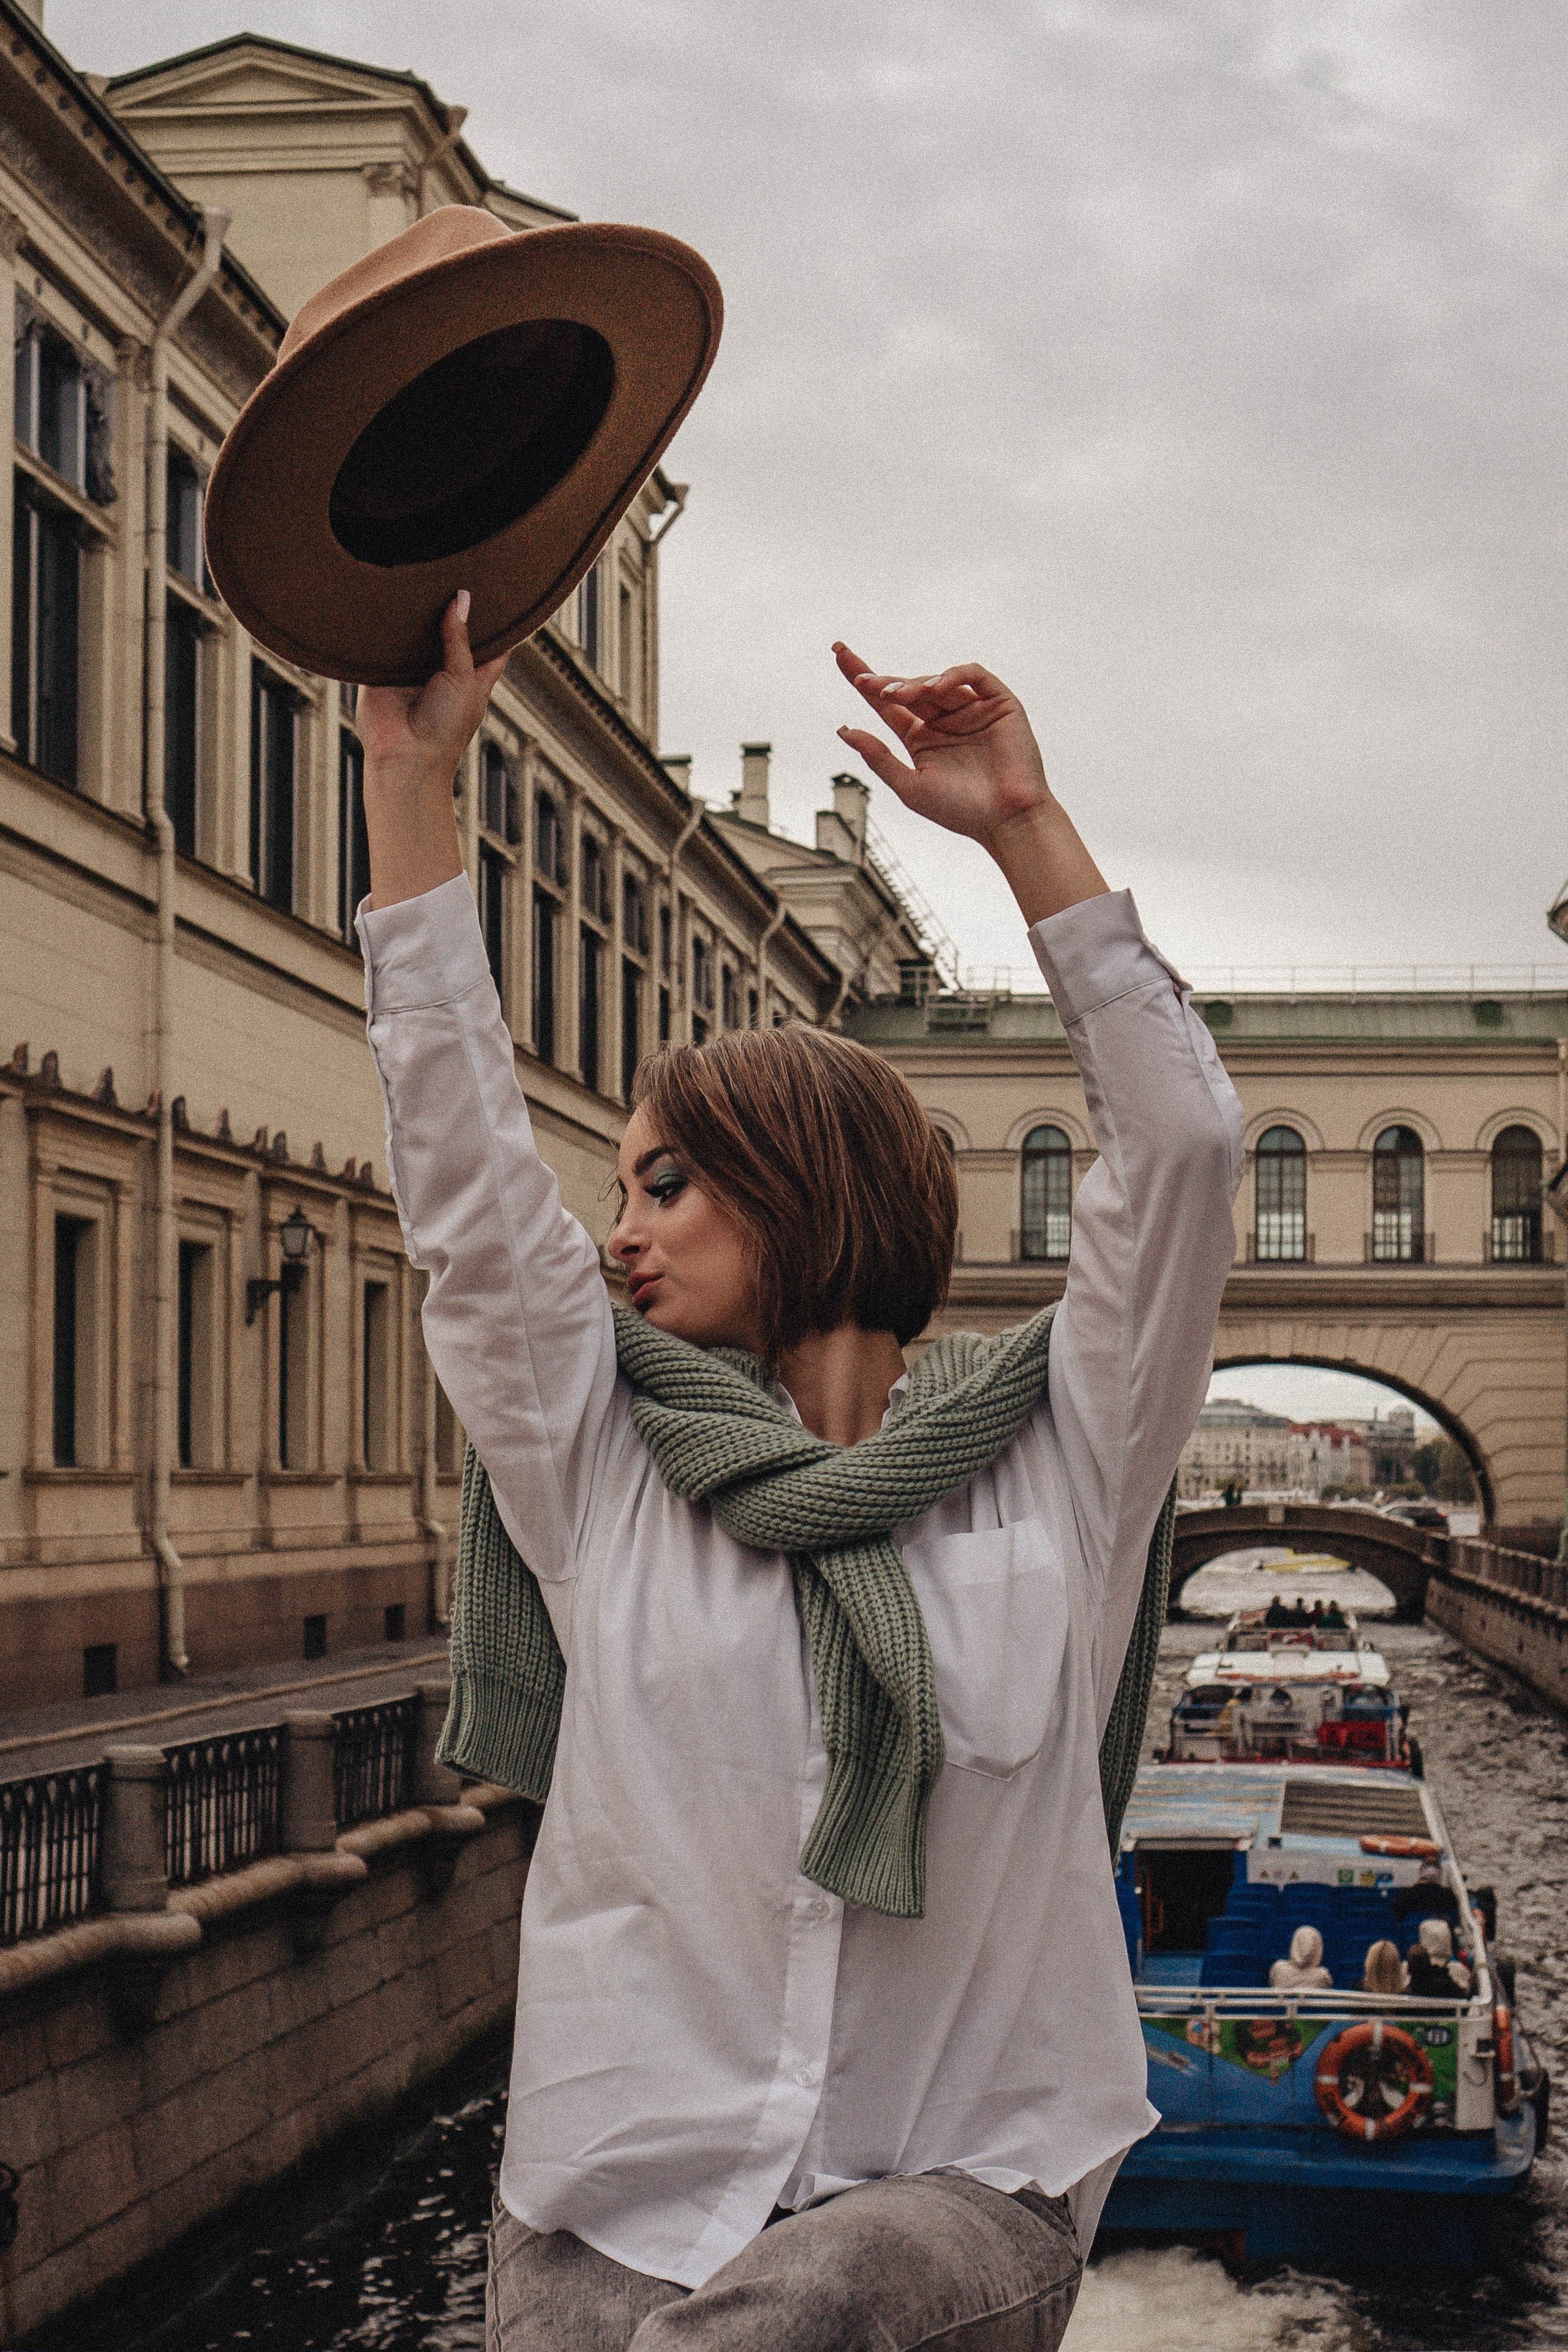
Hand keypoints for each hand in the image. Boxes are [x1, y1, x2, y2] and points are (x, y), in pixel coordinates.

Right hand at [357, 591, 507, 787]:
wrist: (404, 757)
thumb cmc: (444, 729)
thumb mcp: (464, 679)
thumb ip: (460, 639)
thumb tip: (461, 598)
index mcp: (472, 676)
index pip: (491, 644)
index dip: (496, 620)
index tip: (499, 591)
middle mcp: (443, 671)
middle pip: (450, 631)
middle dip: (450, 608)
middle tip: (450, 570)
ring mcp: (412, 670)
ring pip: (416, 632)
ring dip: (415, 612)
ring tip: (418, 573)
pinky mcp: (382, 671)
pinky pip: (383, 643)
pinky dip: (384, 625)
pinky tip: (387, 596)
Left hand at [833, 642, 1108, 924]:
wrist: (1006, 821)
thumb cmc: (961, 811)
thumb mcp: (910, 786)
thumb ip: (878, 757)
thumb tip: (844, 731)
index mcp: (920, 738)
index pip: (886, 703)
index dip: (864, 679)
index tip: (838, 654)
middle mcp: (943, 720)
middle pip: (907, 688)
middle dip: (884, 682)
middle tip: (864, 682)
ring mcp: (971, 709)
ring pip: (937, 682)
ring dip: (914, 685)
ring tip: (896, 695)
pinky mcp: (999, 703)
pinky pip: (974, 676)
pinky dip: (952, 675)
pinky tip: (935, 687)